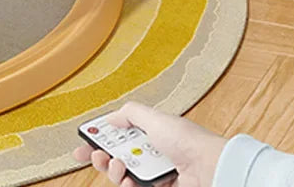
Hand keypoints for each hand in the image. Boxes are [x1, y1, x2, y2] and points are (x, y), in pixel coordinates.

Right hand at [72, 101, 227, 186]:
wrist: (210, 167)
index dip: (99, 138)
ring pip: (122, 175)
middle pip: (116, 157)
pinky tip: (128, 180)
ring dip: (113, 171)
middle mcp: (149, 154)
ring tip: (118, 166)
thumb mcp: (155, 118)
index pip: (117, 135)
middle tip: (97, 156)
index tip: (84, 143)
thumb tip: (111, 117)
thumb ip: (130, 113)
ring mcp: (154, 174)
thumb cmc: (188, 140)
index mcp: (148, 134)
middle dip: (101, 157)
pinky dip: (128, 185)